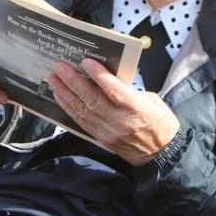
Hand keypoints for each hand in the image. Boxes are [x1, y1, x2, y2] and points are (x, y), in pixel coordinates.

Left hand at [47, 58, 180, 165]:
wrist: (160, 152)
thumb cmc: (160, 123)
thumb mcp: (152, 100)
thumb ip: (129, 90)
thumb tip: (107, 78)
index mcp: (137, 109)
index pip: (114, 90)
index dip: (99, 75)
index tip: (86, 62)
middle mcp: (121, 122)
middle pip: (92, 99)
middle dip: (73, 81)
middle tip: (60, 67)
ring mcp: (109, 132)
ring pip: (82, 110)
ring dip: (65, 93)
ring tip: (54, 79)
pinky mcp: (102, 138)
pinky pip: (81, 121)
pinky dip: (69, 107)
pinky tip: (60, 96)